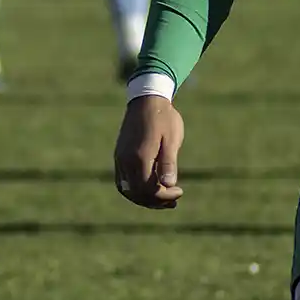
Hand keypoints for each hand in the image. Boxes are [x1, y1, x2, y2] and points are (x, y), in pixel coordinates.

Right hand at [113, 94, 185, 208]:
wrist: (146, 99)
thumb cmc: (163, 118)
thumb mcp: (172, 140)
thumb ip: (169, 163)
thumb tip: (169, 185)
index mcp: (140, 157)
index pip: (148, 190)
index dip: (164, 196)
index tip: (180, 191)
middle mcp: (126, 160)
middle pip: (137, 193)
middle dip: (155, 201)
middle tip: (173, 200)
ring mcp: (120, 158)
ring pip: (127, 189)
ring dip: (144, 198)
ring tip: (162, 198)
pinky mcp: (119, 155)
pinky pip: (122, 181)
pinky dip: (135, 189)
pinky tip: (149, 188)